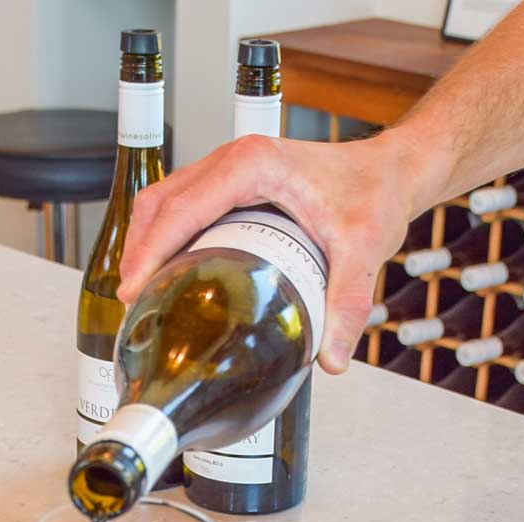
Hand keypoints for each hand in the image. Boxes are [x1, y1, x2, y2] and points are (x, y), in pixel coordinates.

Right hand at [118, 132, 420, 373]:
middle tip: (131, 302)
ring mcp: (230, 168)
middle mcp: (234, 159)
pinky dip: (167, 236)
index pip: (181, 208)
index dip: (151, 250)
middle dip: (138, 250)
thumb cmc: (375, 192)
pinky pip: (185, 205)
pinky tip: (170, 273)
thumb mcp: (365, 249)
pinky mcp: (235, 183)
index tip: (133, 290)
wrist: (392, 171)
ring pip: (167, 201)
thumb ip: (348, 304)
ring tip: (141, 293)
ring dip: (147, 242)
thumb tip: (332, 359)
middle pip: (161, 202)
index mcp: (251, 165)